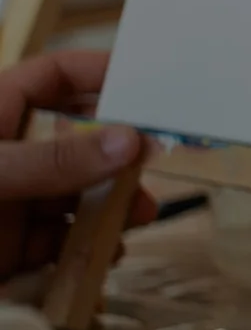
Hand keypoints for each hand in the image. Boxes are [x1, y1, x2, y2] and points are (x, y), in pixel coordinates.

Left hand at [0, 51, 150, 283]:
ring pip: (77, 194)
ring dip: (112, 204)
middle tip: (156, 163)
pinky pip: (61, 242)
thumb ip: (53, 161)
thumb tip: (128, 142)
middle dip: (121, 151)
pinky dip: (88, 248)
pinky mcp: (9, 249)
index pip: (56, 78)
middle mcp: (6, 154)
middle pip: (79, 139)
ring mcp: (9, 202)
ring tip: (137, 215)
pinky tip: (106, 253)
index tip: (151, 88)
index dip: (103, 76)